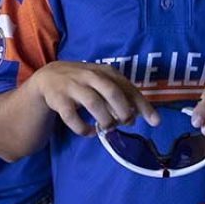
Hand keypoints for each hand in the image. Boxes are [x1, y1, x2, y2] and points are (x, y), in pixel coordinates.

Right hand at [31, 61, 158, 136]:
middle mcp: (90, 76)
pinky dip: (83, 128)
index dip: (142, 105)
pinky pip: (72, 116)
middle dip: (123, 110)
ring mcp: (73, 86)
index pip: (128, 88)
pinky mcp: (58, 99)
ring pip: (93, 103)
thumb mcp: (102, 83)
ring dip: (105, 119)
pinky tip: (90, 132)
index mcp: (105, 71)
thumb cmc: (83, 82)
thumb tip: (137, 115)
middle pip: (111, 91)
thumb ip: (120, 96)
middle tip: (127, 123)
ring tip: (108, 128)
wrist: (49, 78)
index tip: (155, 122)